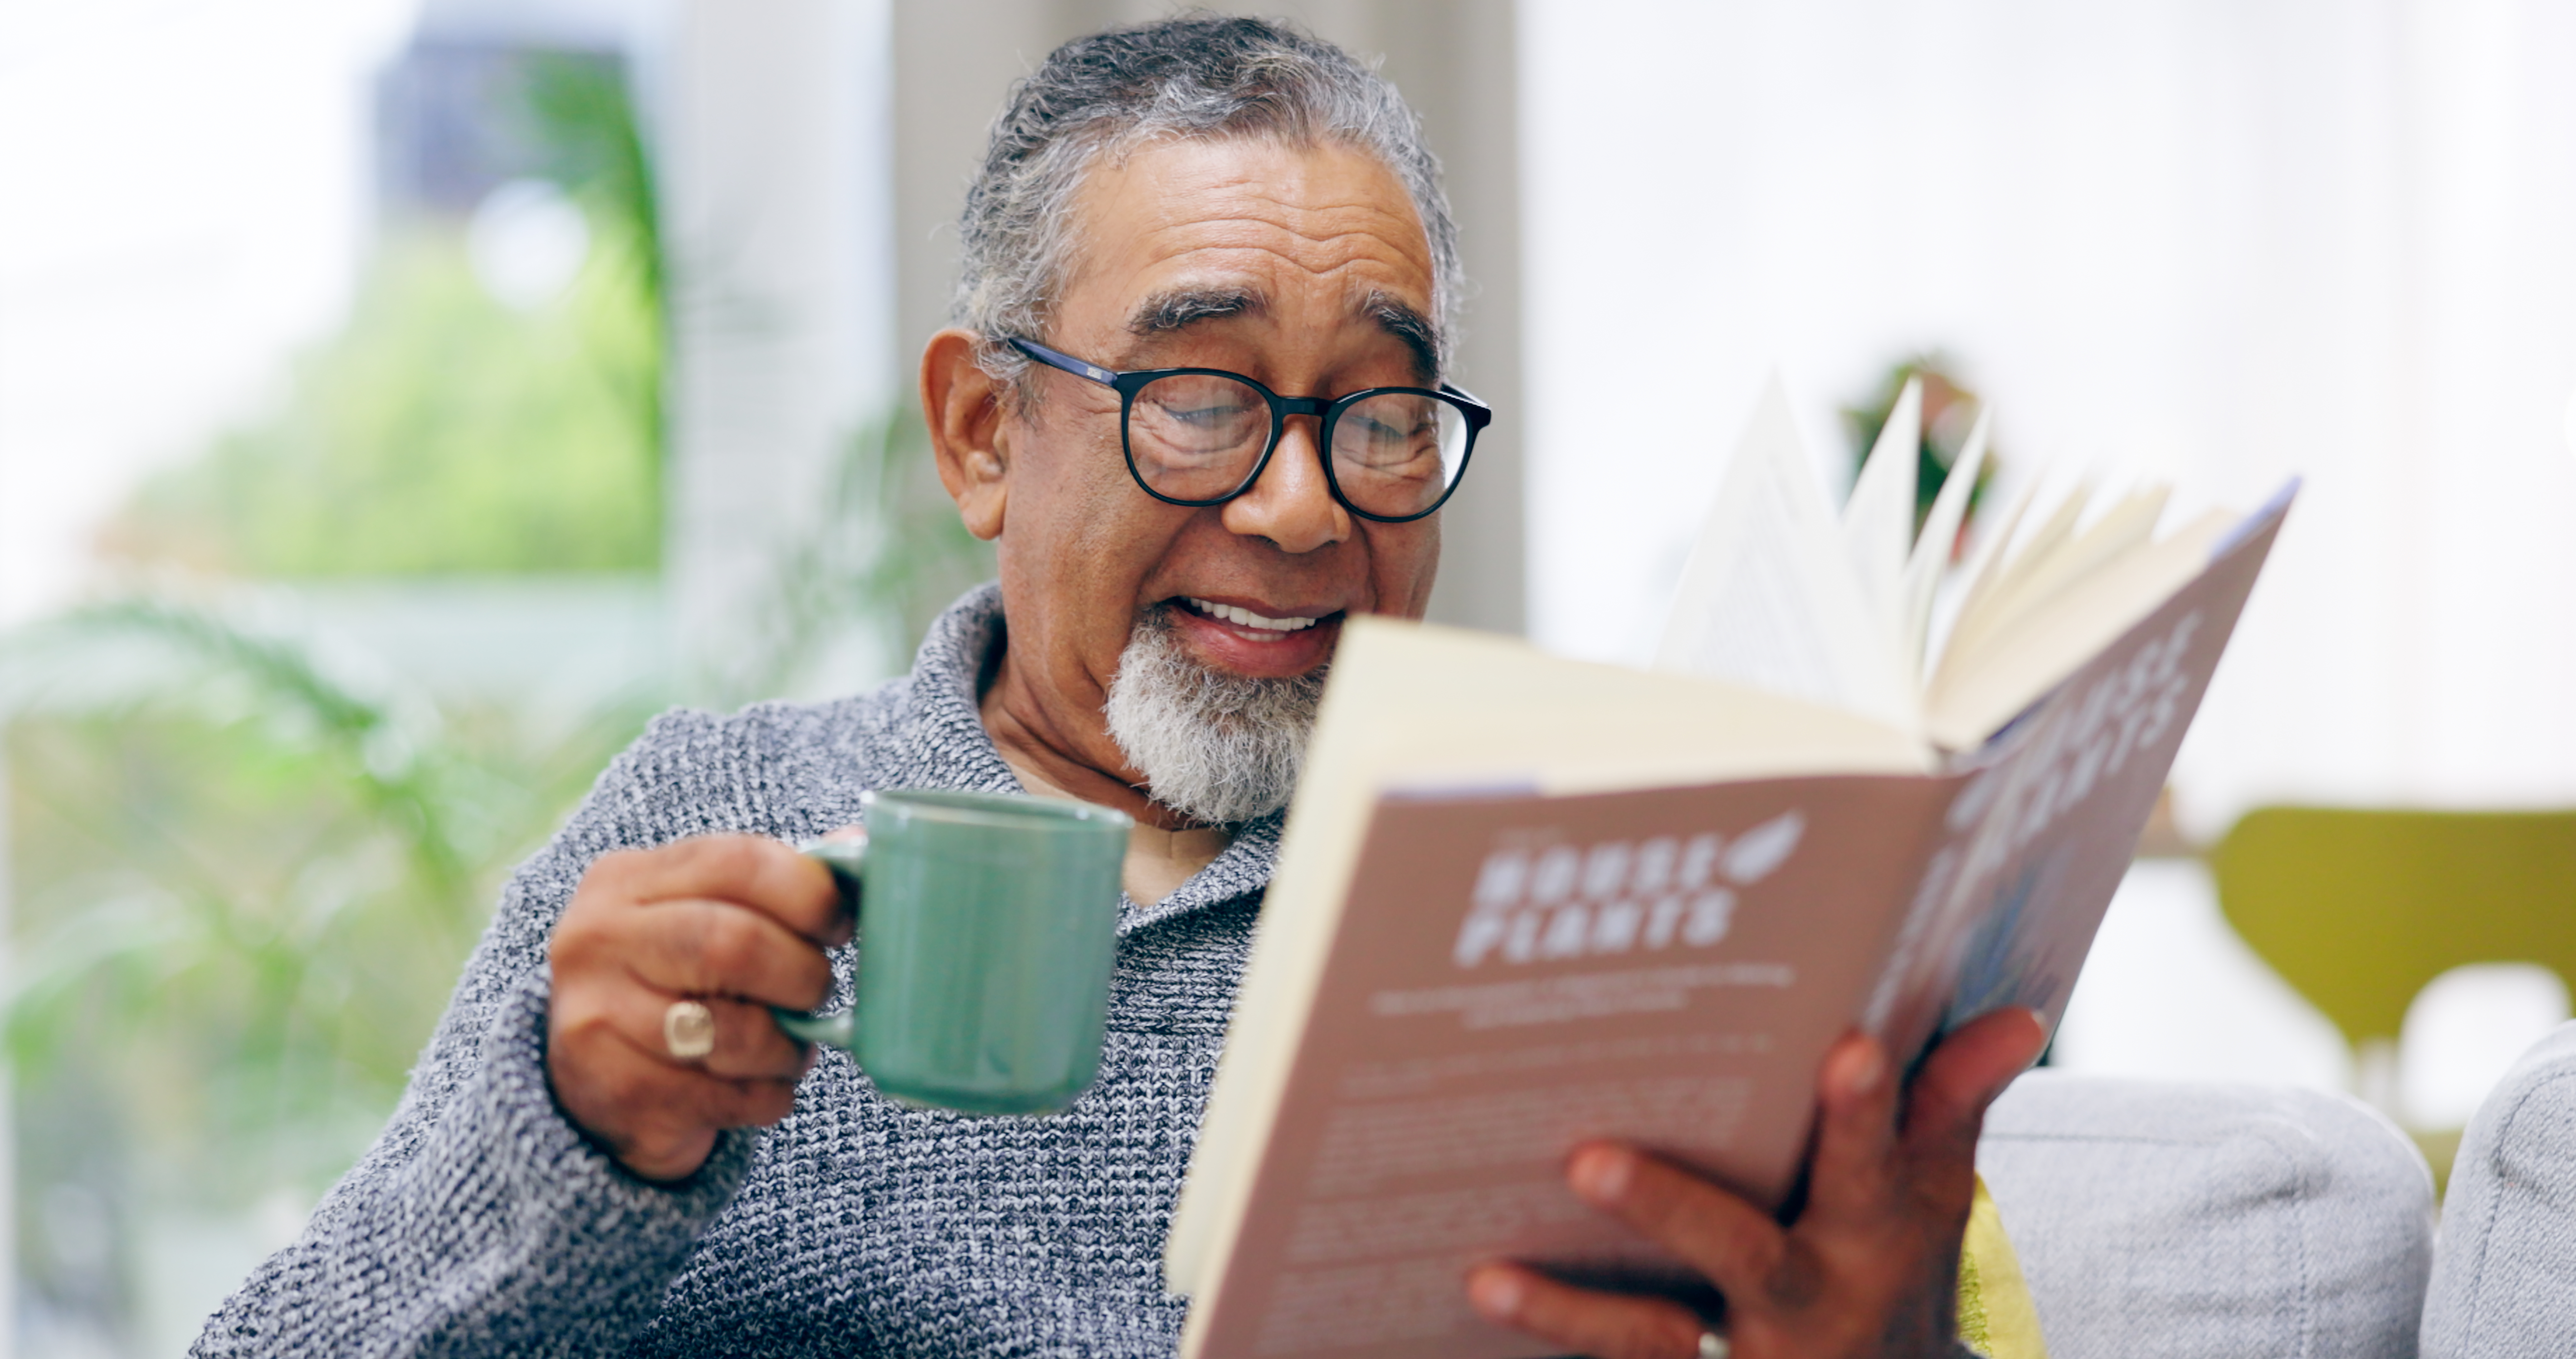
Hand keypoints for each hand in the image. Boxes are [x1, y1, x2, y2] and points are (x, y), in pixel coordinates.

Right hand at [546, 833, 852, 1181]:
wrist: (592, 1083)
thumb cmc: (675, 982)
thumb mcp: (707, 916)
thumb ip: (778, 883)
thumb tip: (861, 848)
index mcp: (627, 879)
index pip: (738, 861)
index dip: (810, 894)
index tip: (841, 926)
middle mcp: (598, 939)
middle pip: (734, 944)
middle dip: (802, 975)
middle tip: (818, 993)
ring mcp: (597, 1016)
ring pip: (733, 1032)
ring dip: (786, 1049)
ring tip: (791, 1049)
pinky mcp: (614, 1089)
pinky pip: (724, 1096)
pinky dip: (764, 1097)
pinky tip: (759, 1087)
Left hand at [1465, 1008, 2047, 1358]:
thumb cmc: (1897, 1264)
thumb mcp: (1935, 1195)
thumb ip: (1953, 1101)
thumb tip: (2016, 1018)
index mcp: (1876, 1233)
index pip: (1875, 1158)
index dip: (1866, 1107)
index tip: (1848, 1043)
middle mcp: (1814, 1299)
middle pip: (1746, 1256)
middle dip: (1670, 1210)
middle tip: (1586, 1159)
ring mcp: (1754, 1358)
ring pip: (1657, 1342)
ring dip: (1572, 1316)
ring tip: (1491, 1277)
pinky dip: (1560, 1342)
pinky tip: (1484, 1298)